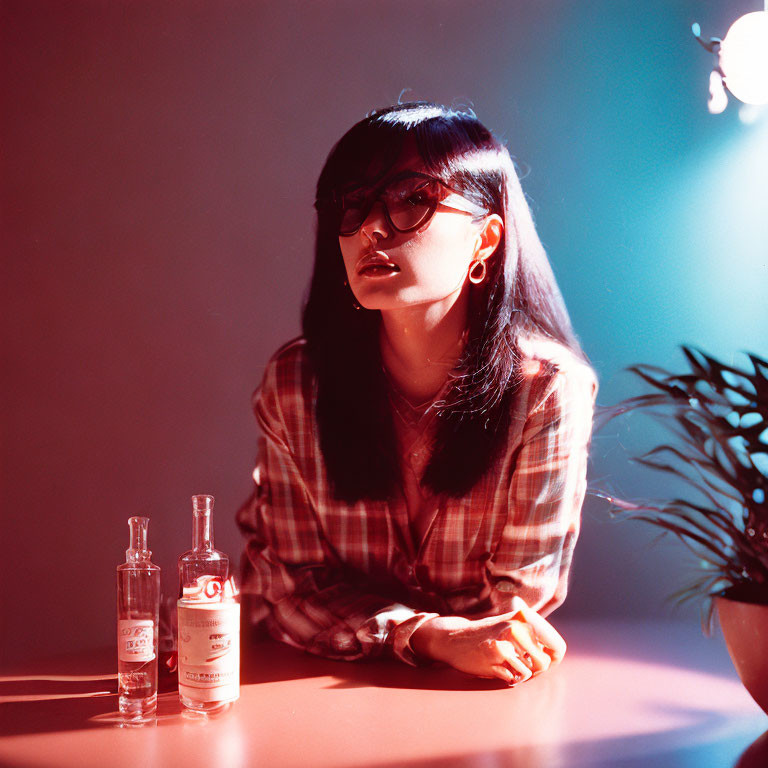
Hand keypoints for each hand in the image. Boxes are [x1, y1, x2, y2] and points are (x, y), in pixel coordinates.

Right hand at [410, 600, 565, 684]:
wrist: (453, 637)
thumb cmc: (487, 636)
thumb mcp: (512, 628)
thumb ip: (534, 638)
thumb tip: (556, 658)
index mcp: (525, 618)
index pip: (558, 648)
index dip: (551, 660)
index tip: (538, 660)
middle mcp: (517, 627)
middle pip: (545, 664)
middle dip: (533, 669)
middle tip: (518, 663)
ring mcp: (506, 641)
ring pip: (529, 672)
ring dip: (518, 673)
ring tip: (504, 663)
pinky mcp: (494, 655)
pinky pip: (513, 677)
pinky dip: (506, 677)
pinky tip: (495, 666)